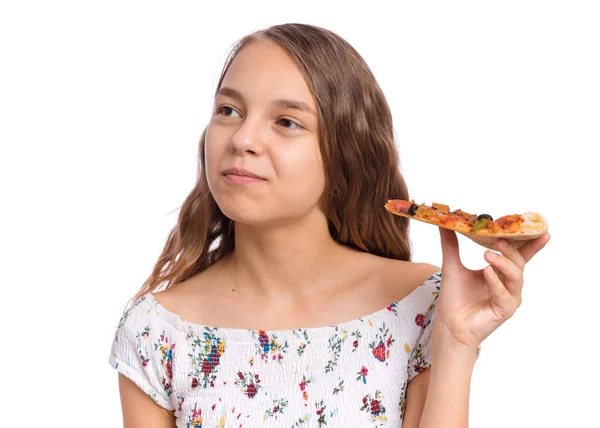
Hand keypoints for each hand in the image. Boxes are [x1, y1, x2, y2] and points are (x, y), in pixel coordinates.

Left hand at [434, 227, 550, 352]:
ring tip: (488, 254)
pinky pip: (504, 294)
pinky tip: (487, 272)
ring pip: (516, 277)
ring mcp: (509, 298)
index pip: (519, 256)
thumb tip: (445, 223)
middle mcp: (509, 285)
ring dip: (503, 263)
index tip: (543, 231)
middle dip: (511, 249)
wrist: (448, 323)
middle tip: (498, 239)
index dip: (532, 244)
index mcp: (501, 273)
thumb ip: (451, 244)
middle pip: (519, 263)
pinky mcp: (505, 310)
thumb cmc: (454, 297)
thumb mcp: (452, 265)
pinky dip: (496, 282)